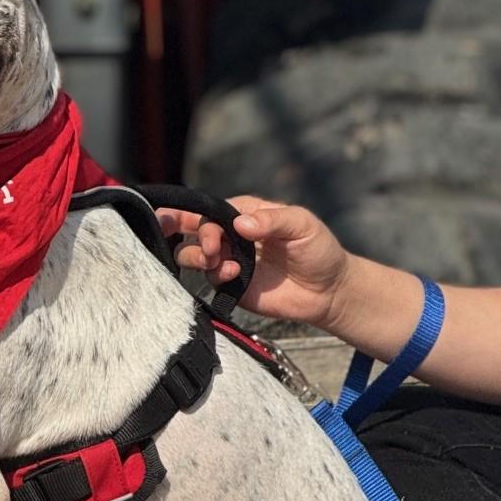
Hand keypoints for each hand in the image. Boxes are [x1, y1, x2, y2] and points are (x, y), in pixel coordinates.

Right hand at [155, 194, 351, 330]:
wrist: (329, 291)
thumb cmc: (318, 249)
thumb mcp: (302, 225)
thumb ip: (272, 220)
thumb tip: (240, 224)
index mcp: (244, 213)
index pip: (211, 209)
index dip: (202, 218)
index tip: (213, 234)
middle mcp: (231, 235)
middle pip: (189, 225)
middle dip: (173, 225)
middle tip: (171, 231)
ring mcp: (228, 260)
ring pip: (190, 253)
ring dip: (194, 256)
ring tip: (214, 260)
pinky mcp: (231, 286)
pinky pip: (208, 279)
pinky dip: (216, 275)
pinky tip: (235, 275)